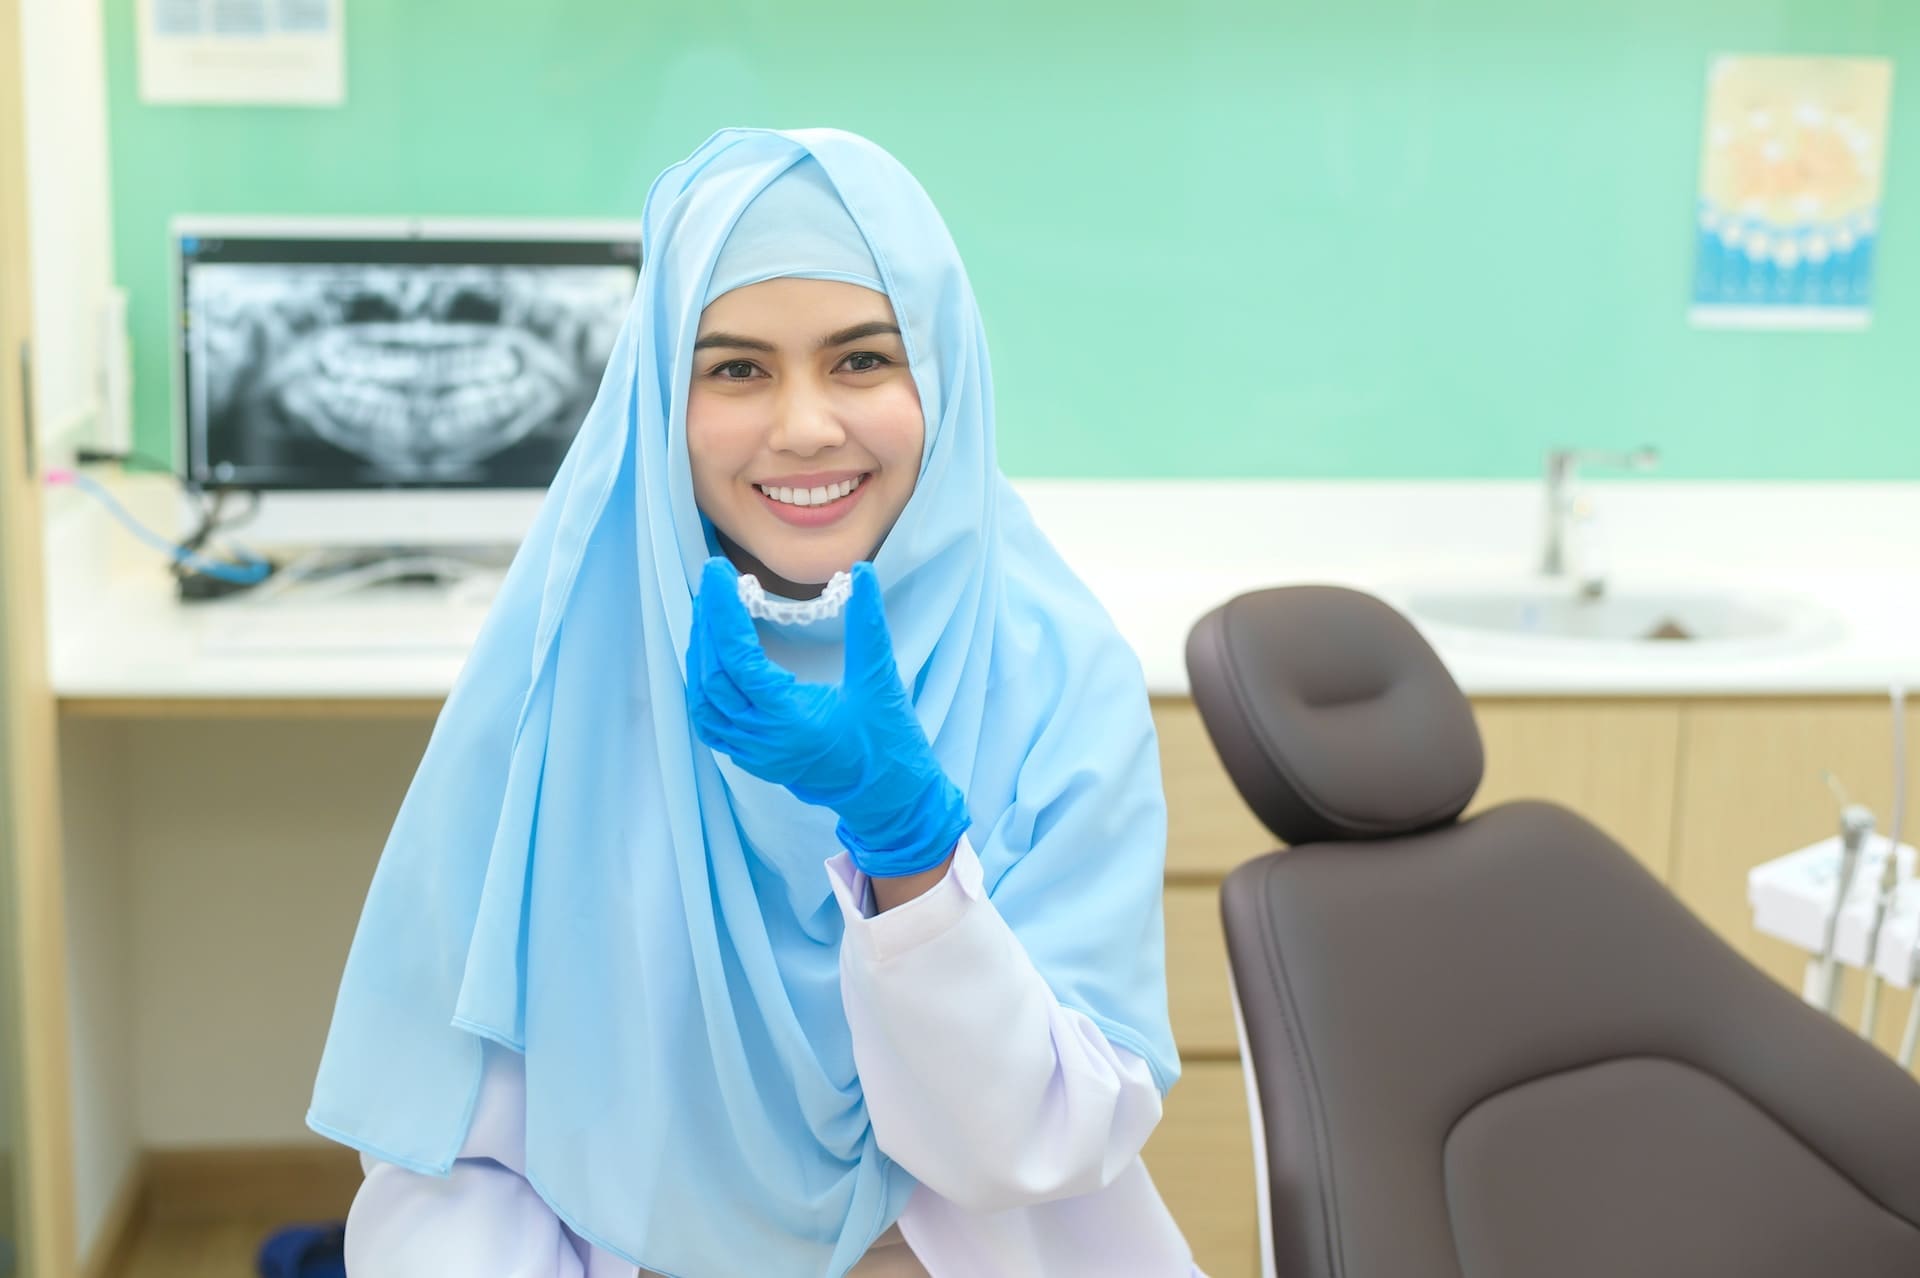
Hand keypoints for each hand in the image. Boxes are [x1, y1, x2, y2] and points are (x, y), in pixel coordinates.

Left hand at [686, 557, 969, 878]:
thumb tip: (862, 572)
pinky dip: (704, 684)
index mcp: (788, 718)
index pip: (737, 657)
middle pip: (712, 675)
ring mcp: (753, 752)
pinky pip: (712, 721)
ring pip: (704, 699)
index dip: (723, 611)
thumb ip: (868, 625)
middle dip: (708, 624)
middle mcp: (761, 738)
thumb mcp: (880, 680)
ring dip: (701, 654)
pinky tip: (713, 659)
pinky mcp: (754, 758)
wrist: (889, 800)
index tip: (720, 572)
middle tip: (714, 582)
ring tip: (710, 613)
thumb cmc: (888, 745)